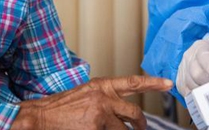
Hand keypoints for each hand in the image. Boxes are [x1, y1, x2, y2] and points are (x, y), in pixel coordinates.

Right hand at [11, 75, 172, 129]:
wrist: (40, 117)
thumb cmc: (60, 108)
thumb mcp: (85, 96)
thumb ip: (105, 99)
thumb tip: (120, 111)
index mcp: (102, 86)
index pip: (133, 83)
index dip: (153, 83)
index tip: (168, 84)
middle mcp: (104, 97)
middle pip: (135, 113)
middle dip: (141, 125)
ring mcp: (101, 113)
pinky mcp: (96, 128)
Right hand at [176, 38, 208, 96]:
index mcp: (201, 47)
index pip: (203, 57)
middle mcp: (188, 57)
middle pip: (196, 74)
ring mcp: (183, 71)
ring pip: (192, 86)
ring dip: (206, 91)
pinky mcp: (181, 84)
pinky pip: (189, 95)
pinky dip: (199, 97)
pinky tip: (207, 93)